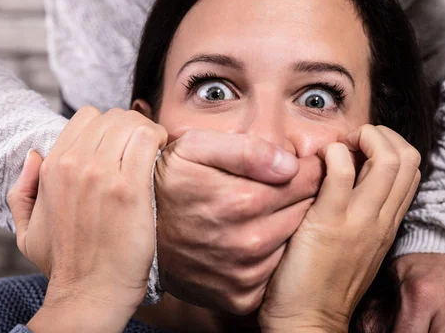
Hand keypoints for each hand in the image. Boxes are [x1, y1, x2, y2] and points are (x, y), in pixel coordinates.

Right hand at [7, 107, 166, 330]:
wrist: (89, 293)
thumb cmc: (64, 264)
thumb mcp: (25, 230)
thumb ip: (23, 189)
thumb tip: (34, 154)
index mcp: (53, 168)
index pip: (87, 117)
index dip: (110, 125)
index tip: (123, 142)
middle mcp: (76, 165)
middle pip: (113, 116)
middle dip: (132, 125)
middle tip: (143, 144)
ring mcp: (103, 176)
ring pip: (131, 123)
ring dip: (148, 130)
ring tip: (155, 148)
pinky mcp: (130, 190)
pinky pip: (148, 141)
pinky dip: (159, 140)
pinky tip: (163, 154)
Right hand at [155, 129, 324, 314]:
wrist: (137, 232)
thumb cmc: (168, 183)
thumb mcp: (196, 148)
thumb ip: (246, 149)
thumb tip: (290, 164)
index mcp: (244, 200)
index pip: (308, 180)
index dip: (308, 169)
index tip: (298, 166)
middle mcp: (250, 242)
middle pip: (307, 212)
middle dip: (300, 197)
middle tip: (280, 188)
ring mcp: (246, 273)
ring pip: (295, 243)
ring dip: (289, 228)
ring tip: (262, 214)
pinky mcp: (241, 295)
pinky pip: (276, 272)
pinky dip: (271, 257)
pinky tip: (252, 242)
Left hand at [259, 125, 421, 331]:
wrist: (307, 320)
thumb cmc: (324, 282)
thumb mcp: (357, 246)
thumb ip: (362, 214)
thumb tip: (351, 176)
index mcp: (388, 223)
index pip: (412, 169)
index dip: (391, 145)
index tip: (363, 147)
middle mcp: (381, 219)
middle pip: (407, 157)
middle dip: (382, 134)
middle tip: (353, 140)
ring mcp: (359, 220)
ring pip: (386, 159)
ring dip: (363, 138)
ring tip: (340, 146)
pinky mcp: (329, 222)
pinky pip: (342, 172)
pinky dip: (333, 153)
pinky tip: (319, 161)